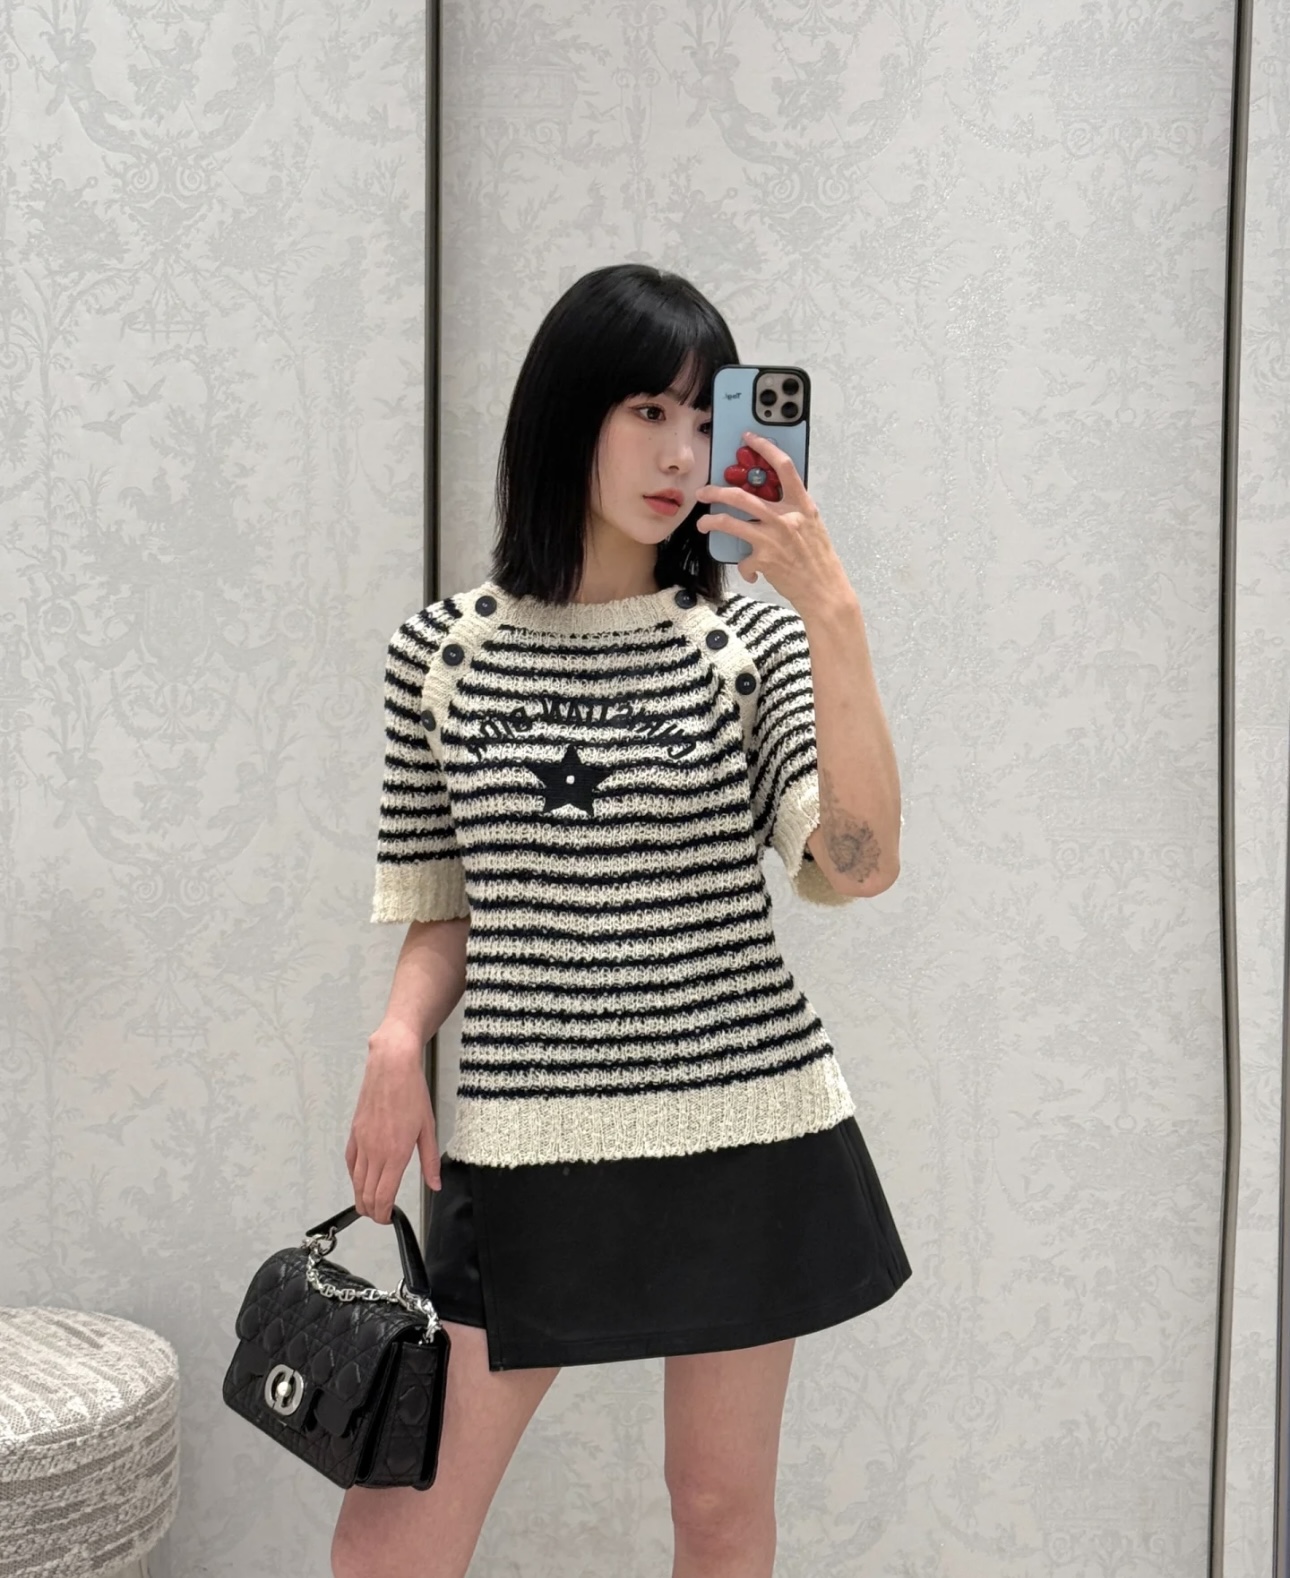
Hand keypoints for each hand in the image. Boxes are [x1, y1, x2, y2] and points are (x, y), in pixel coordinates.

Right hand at [346, 1040, 442, 1222]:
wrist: (391, 1066)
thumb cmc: (411, 1092)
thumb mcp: (428, 1128)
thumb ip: (429, 1161)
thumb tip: (434, 1185)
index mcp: (395, 1153)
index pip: (383, 1196)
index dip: (383, 1214)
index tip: (388, 1219)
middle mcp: (375, 1151)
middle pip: (366, 1193)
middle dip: (372, 1211)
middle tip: (380, 1216)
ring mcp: (362, 1142)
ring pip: (355, 1180)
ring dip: (360, 1197)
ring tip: (369, 1205)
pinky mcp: (355, 1132)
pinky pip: (350, 1161)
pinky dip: (354, 1176)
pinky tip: (359, 1179)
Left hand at [695, 430, 854, 615]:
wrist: (825, 591)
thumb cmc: (818, 559)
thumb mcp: (812, 526)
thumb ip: (792, 510)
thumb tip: (769, 498)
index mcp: (802, 506)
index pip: (784, 466)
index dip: (765, 447)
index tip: (749, 437)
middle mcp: (786, 518)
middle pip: (742, 495)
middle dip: (716, 491)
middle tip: (704, 492)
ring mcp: (773, 538)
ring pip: (730, 522)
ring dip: (711, 521)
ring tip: (703, 523)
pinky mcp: (764, 560)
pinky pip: (743, 559)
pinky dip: (744, 566)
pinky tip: (749, 570)